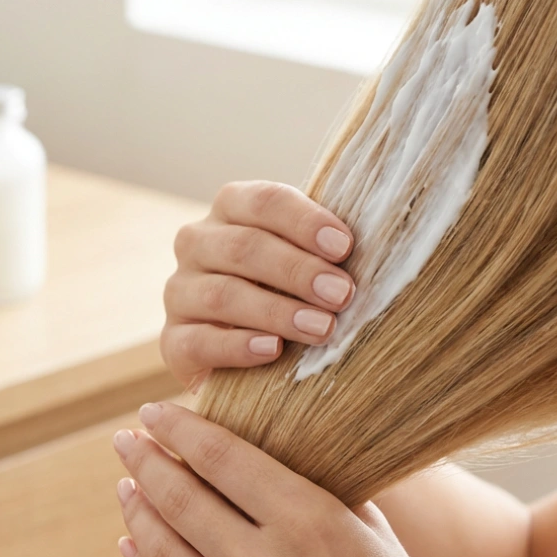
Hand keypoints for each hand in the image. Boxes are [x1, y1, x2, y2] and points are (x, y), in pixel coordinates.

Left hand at [114, 401, 444, 556]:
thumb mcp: (373, 535)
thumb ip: (320, 488)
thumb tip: (273, 444)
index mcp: (308, 522)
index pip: (221, 458)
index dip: (179, 428)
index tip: (153, 410)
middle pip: (181, 498)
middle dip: (145, 461)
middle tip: (125, 439)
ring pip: (162, 549)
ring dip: (136, 511)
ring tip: (125, 484)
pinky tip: (132, 545)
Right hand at [163, 181, 354, 388]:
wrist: (249, 355)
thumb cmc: (292, 292)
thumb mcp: (307, 260)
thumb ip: (327, 247)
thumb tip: (384, 243)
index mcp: (231, 209)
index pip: (263, 201)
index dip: (304, 222)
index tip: (344, 246)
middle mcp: (196, 243)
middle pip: (243, 247)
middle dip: (297, 270)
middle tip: (342, 294)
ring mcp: (179, 291)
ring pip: (221, 294)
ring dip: (276, 311)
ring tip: (321, 328)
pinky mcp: (172, 340)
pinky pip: (199, 340)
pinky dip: (238, 346)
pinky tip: (272, 350)